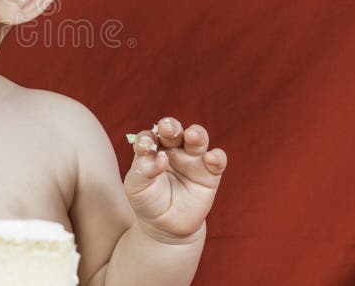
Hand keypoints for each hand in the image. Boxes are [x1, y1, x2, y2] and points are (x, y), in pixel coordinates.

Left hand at [123, 117, 227, 242]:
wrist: (165, 227)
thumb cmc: (148, 202)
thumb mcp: (137, 188)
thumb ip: (143, 170)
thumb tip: (160, 158)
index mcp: (152, 150)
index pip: (149, 137)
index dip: (146, 139)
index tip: (144, 146)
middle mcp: (173, 150)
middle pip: (174, 131)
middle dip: (171, 127)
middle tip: (167, 128)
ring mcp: (192, 160)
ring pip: (198, 139)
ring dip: (196, 134)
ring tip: (191, 135)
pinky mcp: (209, 173)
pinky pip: (217, 160)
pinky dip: (217, 156)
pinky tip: (211, 158)